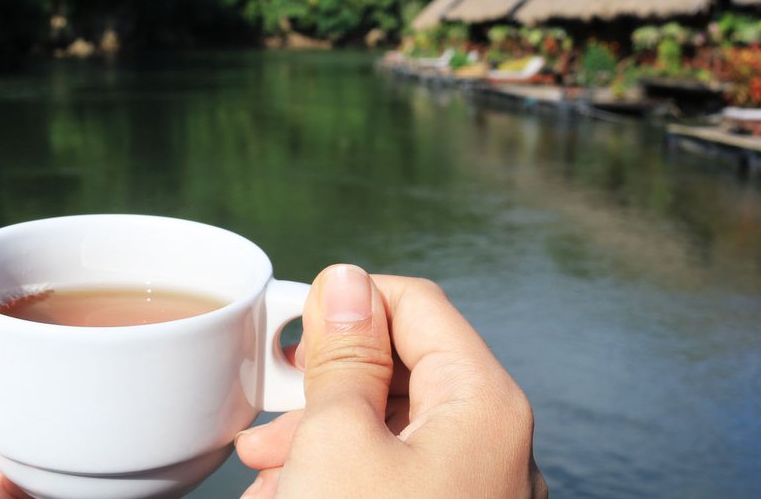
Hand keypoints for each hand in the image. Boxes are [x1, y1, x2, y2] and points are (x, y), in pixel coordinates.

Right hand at [236, 265, 546, 497]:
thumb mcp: (338, 441)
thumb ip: (342, 357)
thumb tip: (344, 282)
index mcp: (483, 404)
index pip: (415, 304)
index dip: (346, 304)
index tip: (288, 328)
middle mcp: (495, 445)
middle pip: (401, 373)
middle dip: (323, 388)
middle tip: (267, 411)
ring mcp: (477, 490)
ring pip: (391, 433)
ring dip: (320, 441)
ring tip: (264, 473)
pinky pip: (395, 478)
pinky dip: (343, 477)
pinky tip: (290, 494)